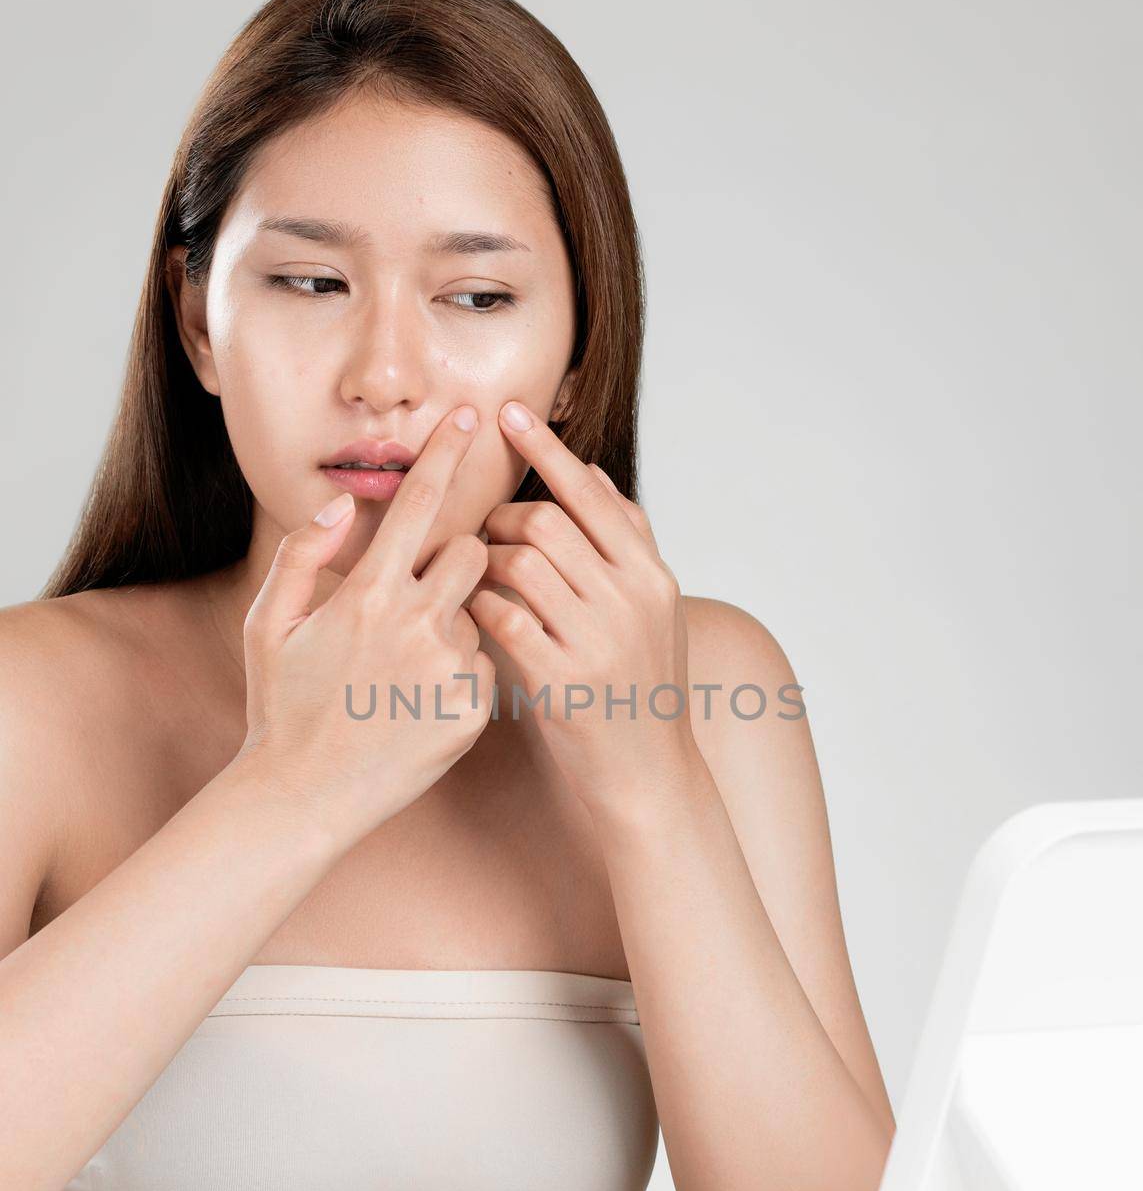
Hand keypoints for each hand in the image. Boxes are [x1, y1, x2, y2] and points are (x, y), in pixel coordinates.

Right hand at [237, 406, 494, 847]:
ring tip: (402, 671)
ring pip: (478, 615)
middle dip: (458, 560)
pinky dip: (458, 675)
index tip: (473, 417)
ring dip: (452, 626)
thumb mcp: (269, 624)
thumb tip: (340, 505)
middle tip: (420, 594)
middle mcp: (417, 625)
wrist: (304, 797)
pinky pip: (483, 667)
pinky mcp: (473, 711)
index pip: (419, 505)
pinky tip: (417, 704)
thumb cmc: (280, 707)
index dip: (447, 454)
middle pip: (474, 554)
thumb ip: (302, 555)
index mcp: (367, 595)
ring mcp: (449, 670)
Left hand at [466, 399, 700, 818]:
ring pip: (518, 562)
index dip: (547, 449)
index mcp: (651, 577)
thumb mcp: (655, 612)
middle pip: (547, 520)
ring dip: (484, 560)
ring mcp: (597, 641)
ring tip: (477, 576)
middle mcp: (630, 601)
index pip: (591, 493)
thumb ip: (628, 544)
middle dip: (503, 517)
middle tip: (486, 532)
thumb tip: (595, 476)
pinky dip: (477, 606)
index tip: (510, 412)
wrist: (650, 778)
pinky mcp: (561, 682)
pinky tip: (471, 614)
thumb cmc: (642, 688)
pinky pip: (501, 618)